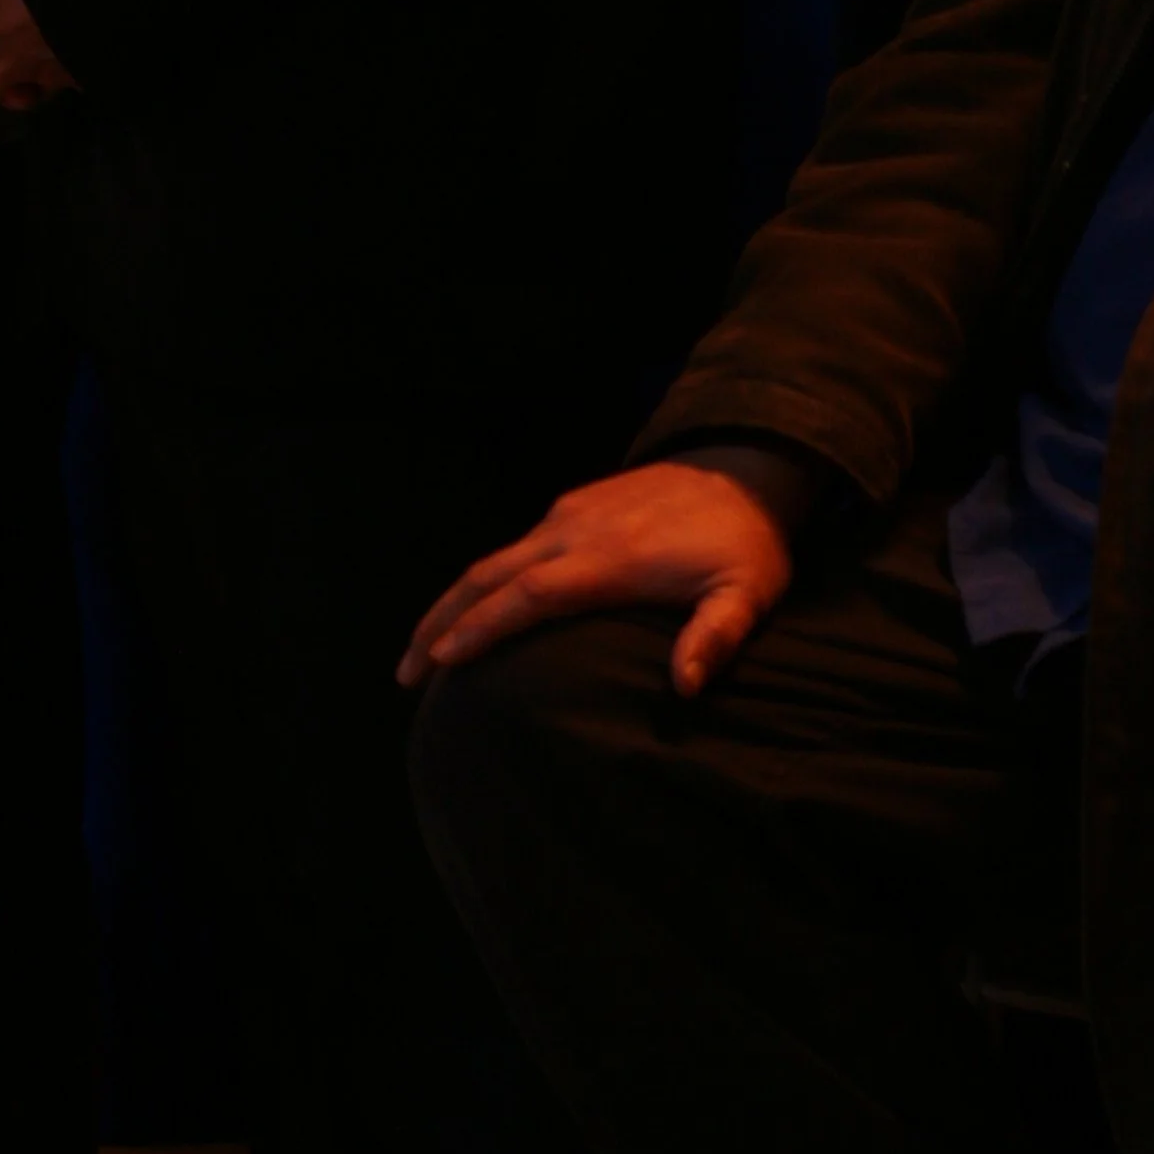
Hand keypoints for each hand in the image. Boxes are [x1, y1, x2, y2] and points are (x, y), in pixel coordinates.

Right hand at [398, 446, 819, 699]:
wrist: (746, 466)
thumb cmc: (747, 543)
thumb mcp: (746, 592)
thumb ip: (716, 636)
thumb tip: (685, 686)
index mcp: (610, 559)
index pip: (530, 596)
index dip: (484, 627)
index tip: (443, 660)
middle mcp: (578, 531)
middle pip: (491, 575)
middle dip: (442, 621)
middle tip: (406, 673)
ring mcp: (572, 514)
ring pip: (497, 559)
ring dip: (455, 601)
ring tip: (425, 648)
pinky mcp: (576, 505)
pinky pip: (518, 546)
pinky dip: (486, 580)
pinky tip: (477, 607)